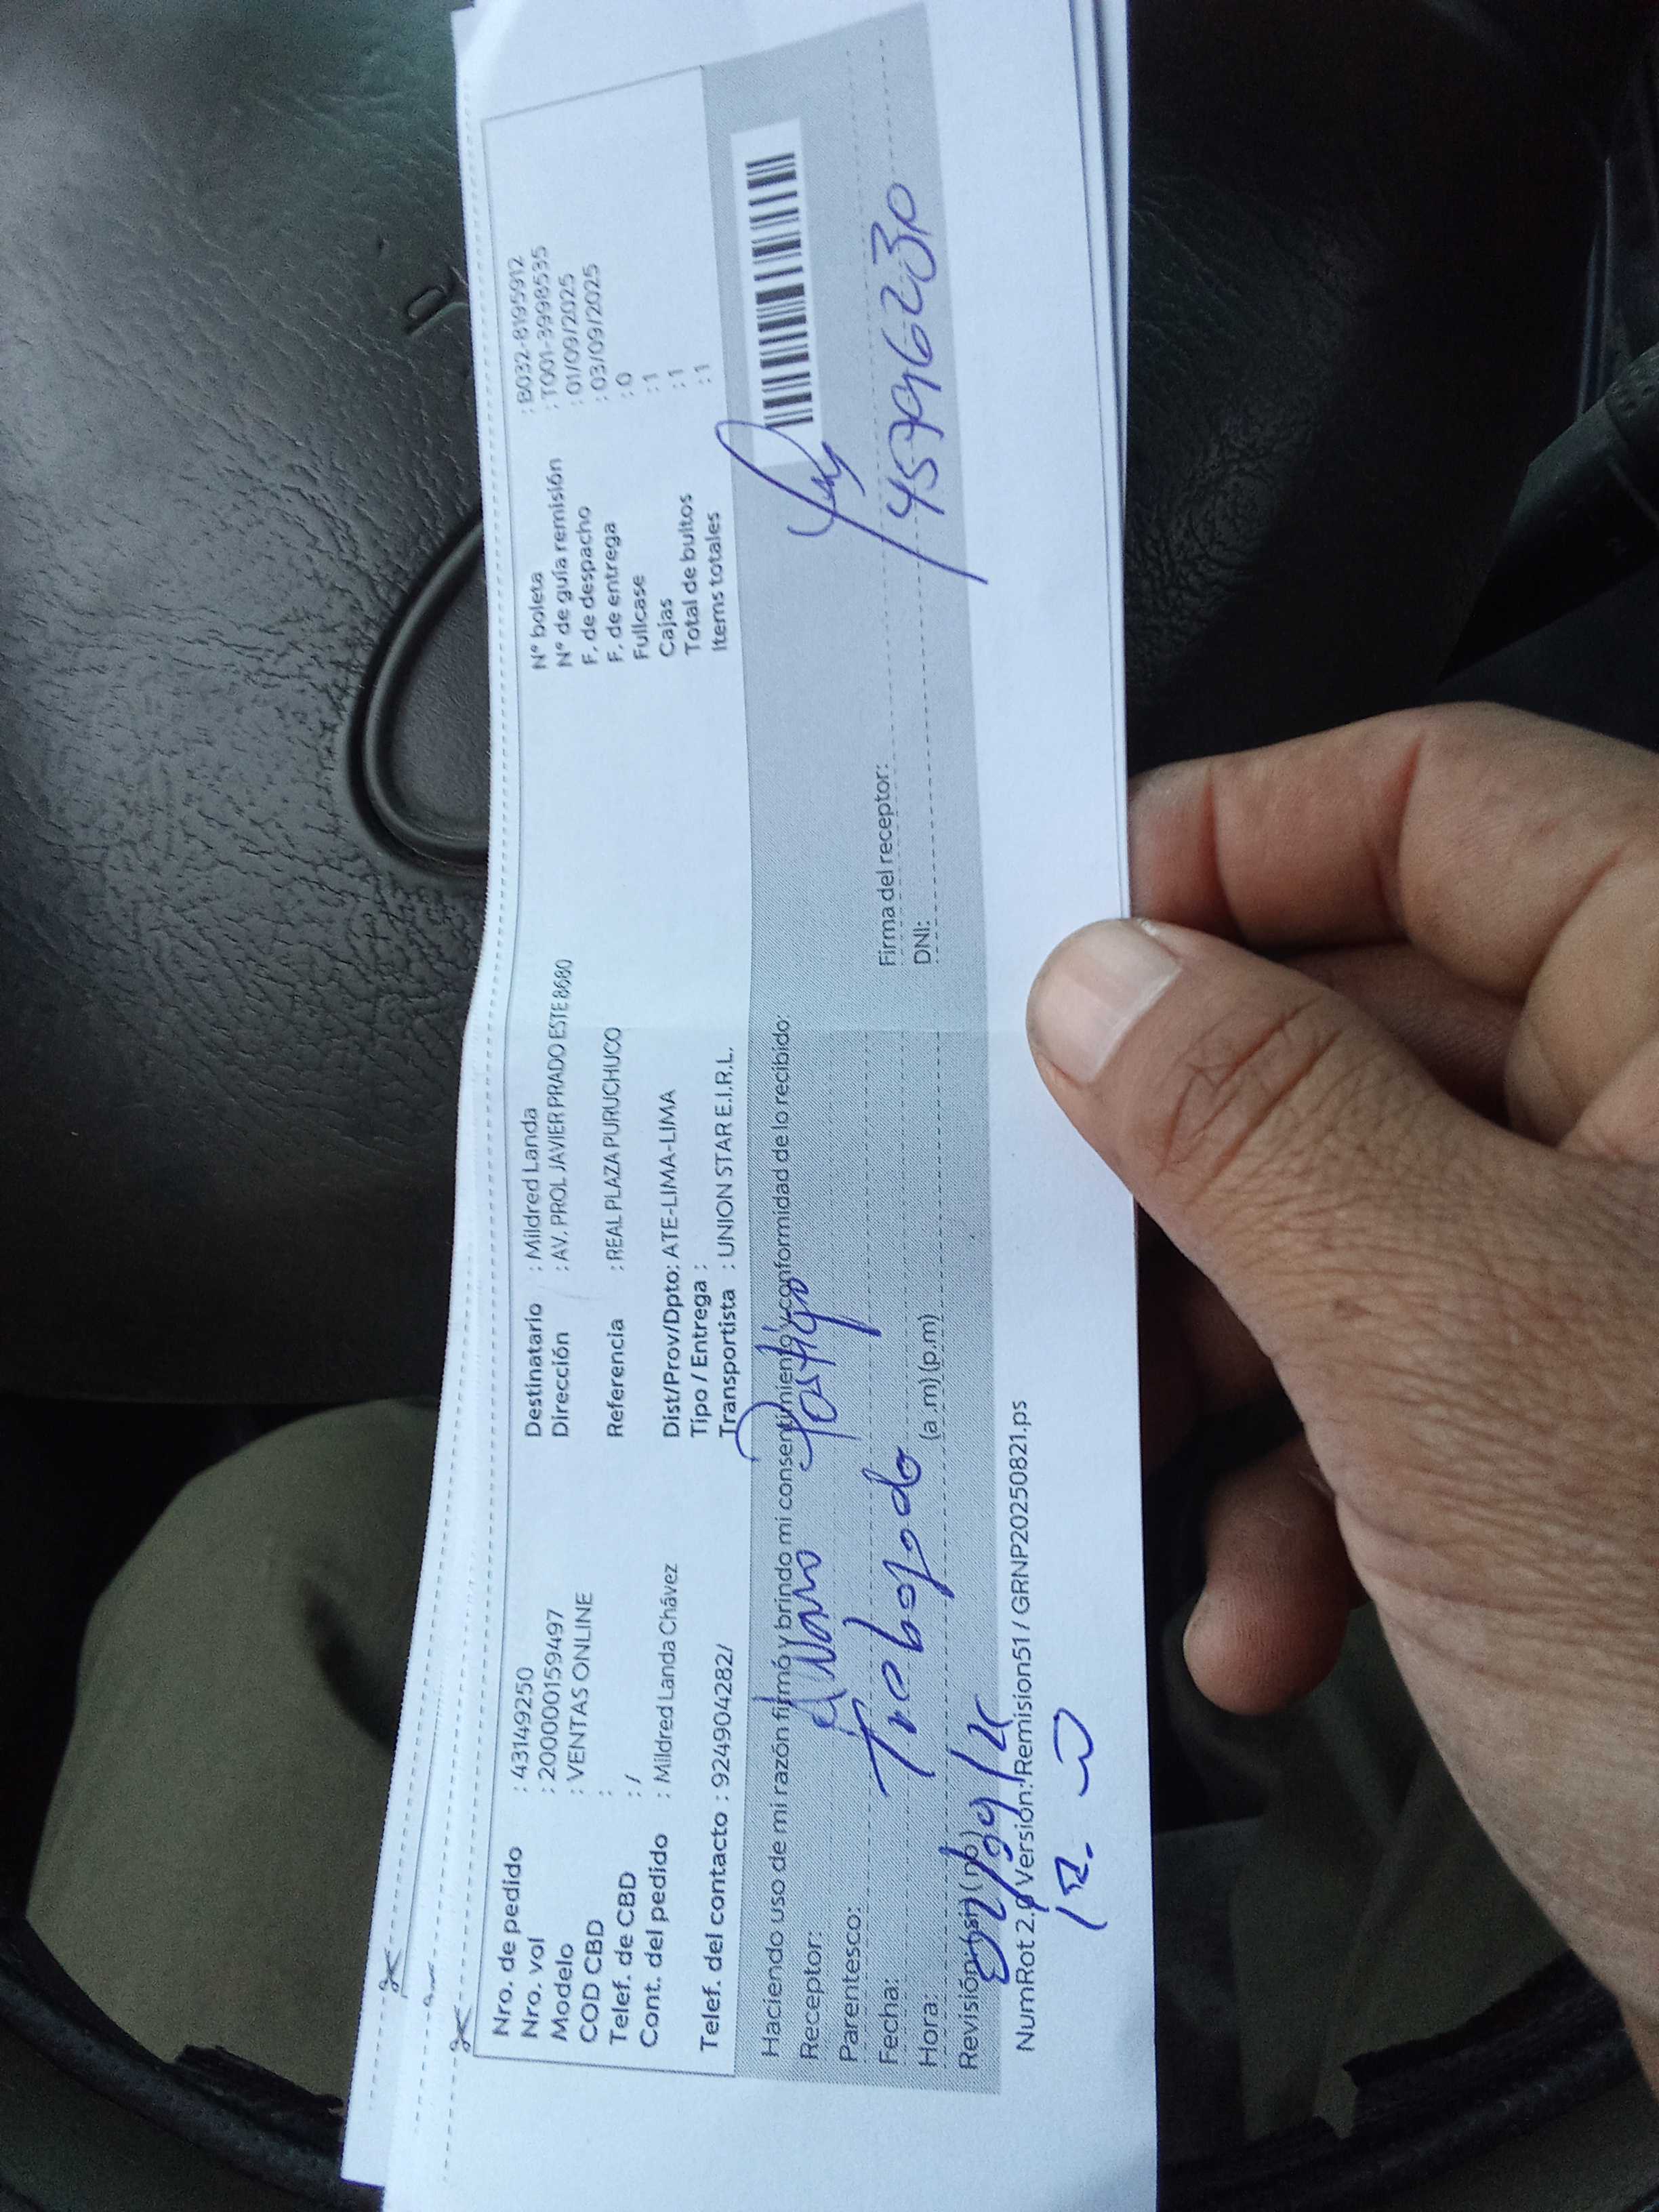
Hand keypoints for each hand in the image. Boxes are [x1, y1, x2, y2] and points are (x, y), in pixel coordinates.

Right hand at [1025, 704, 1658, 2083]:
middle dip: (1193, 1159)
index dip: (1234, 845)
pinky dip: (1312, 1496)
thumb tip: (1101, 979)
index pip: (1442, 801)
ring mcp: (1636, 1291)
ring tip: (1155, 1468)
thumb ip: (1259, 1123)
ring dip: (1230, 1363)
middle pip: (1372, 1027)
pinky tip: (1273, 1617)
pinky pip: (1406, 1386)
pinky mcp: (1602, 1440)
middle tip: (1054, 1218)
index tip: (1060, 942)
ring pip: (1361, 1222)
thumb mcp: (1454, 1342)